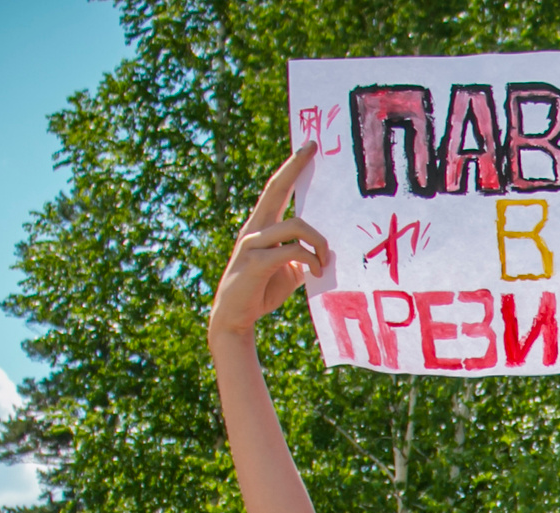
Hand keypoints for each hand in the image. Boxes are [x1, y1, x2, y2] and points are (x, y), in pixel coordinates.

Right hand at [210, 145, 329, 338]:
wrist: (235, 318)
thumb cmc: (261, 291)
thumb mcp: (286, 271)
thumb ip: (300, 256)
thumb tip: (323, 253)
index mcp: (262, 227)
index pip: (276, 189)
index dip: (291, 168)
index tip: (309, 147)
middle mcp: (254, 228)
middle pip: (274, 188)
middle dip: (294, 166)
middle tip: (313, 147)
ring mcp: (252, 243)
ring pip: (295, 225)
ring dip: (318, 242)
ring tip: (324, 262)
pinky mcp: (255, 262)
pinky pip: (291, 250)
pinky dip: (310, 259)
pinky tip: (316, 272)